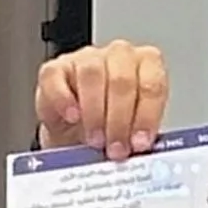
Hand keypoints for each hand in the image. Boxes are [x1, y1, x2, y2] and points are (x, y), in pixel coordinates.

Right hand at [35, 38, 168, 160]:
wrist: (74, 138)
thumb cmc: (108, 131)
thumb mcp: (130, 135)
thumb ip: (138, 137)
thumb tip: (141, 151)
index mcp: (146, 66)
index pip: (153, 84)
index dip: (147, 116)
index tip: (139, 143)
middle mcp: (119, 56)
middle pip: (122, 80)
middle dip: (120, 120)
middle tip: (116, 149)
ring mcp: (86, 58)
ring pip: (92, 74)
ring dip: (95, 113)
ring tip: (96, 141)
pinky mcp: (54, 69)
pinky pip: (57, 78)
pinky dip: (64, 101)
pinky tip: (72, 118)